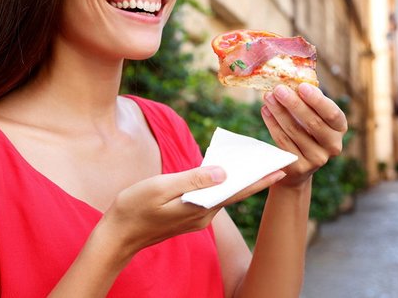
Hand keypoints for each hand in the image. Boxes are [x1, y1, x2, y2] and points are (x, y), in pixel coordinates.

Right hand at [98, 166, 285, 262]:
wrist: (117, 235)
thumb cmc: (134, 207)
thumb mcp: (161, 188)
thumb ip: (192, 179)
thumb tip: (223, 171)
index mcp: (200, 208)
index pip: (237, 191)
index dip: (259, 180)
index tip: (281, 170)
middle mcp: (203, 216)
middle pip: (233, 193)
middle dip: (254, 177)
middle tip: (275, 161)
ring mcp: (196, 218)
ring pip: (223, 195)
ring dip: (238, 180)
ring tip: (256, 162)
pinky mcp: (189, 216)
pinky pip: (210, 197)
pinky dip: (221, 184)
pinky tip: (225, 172)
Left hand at [261, 83, 347, 186]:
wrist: (300, 165)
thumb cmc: (308, 130)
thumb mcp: (314, 115)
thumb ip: (308, 100)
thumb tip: (292, 80)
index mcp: (340, 128)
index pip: (332, 114)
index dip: (317, 100)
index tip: (301, 86)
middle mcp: (333, 146)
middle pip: (313, 123)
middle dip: (294, 104)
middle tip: (278, 89)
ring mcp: (317, 159)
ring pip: (294, 131)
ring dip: (279, 112)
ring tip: (268, 96)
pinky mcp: (299, 167)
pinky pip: (283, 142)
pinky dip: (272, 124)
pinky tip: (265, 111)